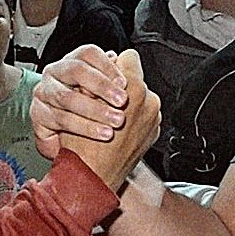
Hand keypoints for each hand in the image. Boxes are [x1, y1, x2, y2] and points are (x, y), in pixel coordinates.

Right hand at [31, 44, 129, 159]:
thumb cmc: (92, 118)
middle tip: (122, 101)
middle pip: (77, 70)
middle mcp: (56, 73)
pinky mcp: (38, 114)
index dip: (107, 67)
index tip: (124, 84)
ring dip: (96, 110)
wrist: (73, 152)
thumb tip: (128, 61)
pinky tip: (103, 133)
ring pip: (68, 97)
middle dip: (102, 85)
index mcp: (73, 62)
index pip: (89, 54)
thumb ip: (113, 79)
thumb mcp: (107, 96)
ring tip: (117, 121)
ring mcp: (44, 92)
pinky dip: (85, 127)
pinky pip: (61, 119)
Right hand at [57, 50, 159, 189]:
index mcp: (132, 89)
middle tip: (103, 96)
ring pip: (141, 96)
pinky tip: (115, 127)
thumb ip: (96, 77)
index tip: (104, 76)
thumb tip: (104, 62)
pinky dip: (133, 117)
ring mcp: (153, 118)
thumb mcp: (81, 100)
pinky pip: (144, 114)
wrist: (93, 179)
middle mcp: (149, 101)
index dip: (113, 65)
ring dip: (127, 101)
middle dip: (120, 84)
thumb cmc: (83, 145)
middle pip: (136, 77)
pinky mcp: (153, 132)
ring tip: (108, 115)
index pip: (129, 57)